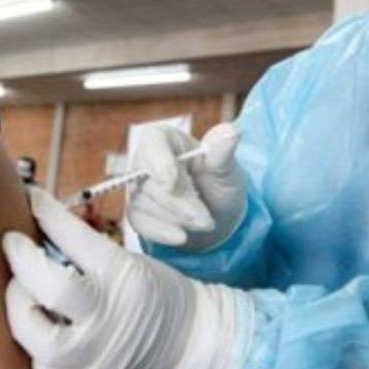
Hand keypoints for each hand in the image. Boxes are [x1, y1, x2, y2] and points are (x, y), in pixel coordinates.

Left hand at [2, 187, 249, 368]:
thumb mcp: (126, 262)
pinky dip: (33, 353)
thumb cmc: (151, 294)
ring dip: (19, 309)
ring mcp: (95, 357)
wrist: (187, 340)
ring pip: (37, 338)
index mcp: (122, 276)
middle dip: (22, 262)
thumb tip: (34, 232)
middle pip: (52, 289)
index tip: (31, 199)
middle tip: (14, 246)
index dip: (46, 213)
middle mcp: (107, 317)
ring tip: (22, 294)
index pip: (75, 238)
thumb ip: (82, 252)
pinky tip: (39, 335)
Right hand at [128, 123, 246, 249]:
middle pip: (148, 180)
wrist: (217, 215)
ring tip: (204, 223)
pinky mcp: (136, 211)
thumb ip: (223, 153)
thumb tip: (231, 131)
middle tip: (206, 219)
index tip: (171, 182)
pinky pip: (140, 223)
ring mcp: (137, 187)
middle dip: (178, 203)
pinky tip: (182, 237)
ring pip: (143, 204)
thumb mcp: (227, 169)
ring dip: (176, 218)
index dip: (159, 162)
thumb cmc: (220, 183)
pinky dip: (162, 232)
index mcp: (165, 139)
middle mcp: (145, 160)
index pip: (152, 143)